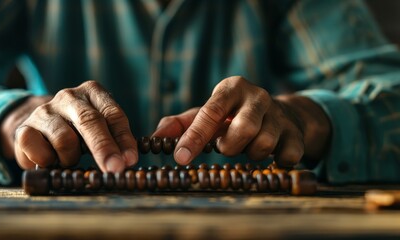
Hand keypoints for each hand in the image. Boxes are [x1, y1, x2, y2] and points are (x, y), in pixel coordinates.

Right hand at [0, 81, 137, 171]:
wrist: (36, 130)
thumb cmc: (77, 132)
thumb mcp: (100, 129)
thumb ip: (115, 140)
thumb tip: (127, 161)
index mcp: (93, 92)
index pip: (113, 114)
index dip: (123, 139)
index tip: (130, 160)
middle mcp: (69, 96)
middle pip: (90, 121)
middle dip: (104, 148)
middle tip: (115, 169)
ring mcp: (44, 111)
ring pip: (65, 140)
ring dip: (72, 158)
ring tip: (69, 159)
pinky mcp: (24, 129)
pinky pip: (41, 153)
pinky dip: (49, 162)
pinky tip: (50, 160)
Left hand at [152, 76, 330, 166]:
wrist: (282, 113)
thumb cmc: (234, 115)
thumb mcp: (207, 114)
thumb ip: (180, 124)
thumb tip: (154, 138)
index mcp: (231, 88)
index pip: (210, 112)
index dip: (194, 137)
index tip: (180, 158)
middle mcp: (258, 96)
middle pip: (242, 130)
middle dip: (229, 147)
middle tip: (226, 147)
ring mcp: (280, 114)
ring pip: (263, 145)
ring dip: (250, 155)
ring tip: (247, 148)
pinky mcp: (296, 133)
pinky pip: (287, 157)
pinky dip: (274, 163)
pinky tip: (269, 157)